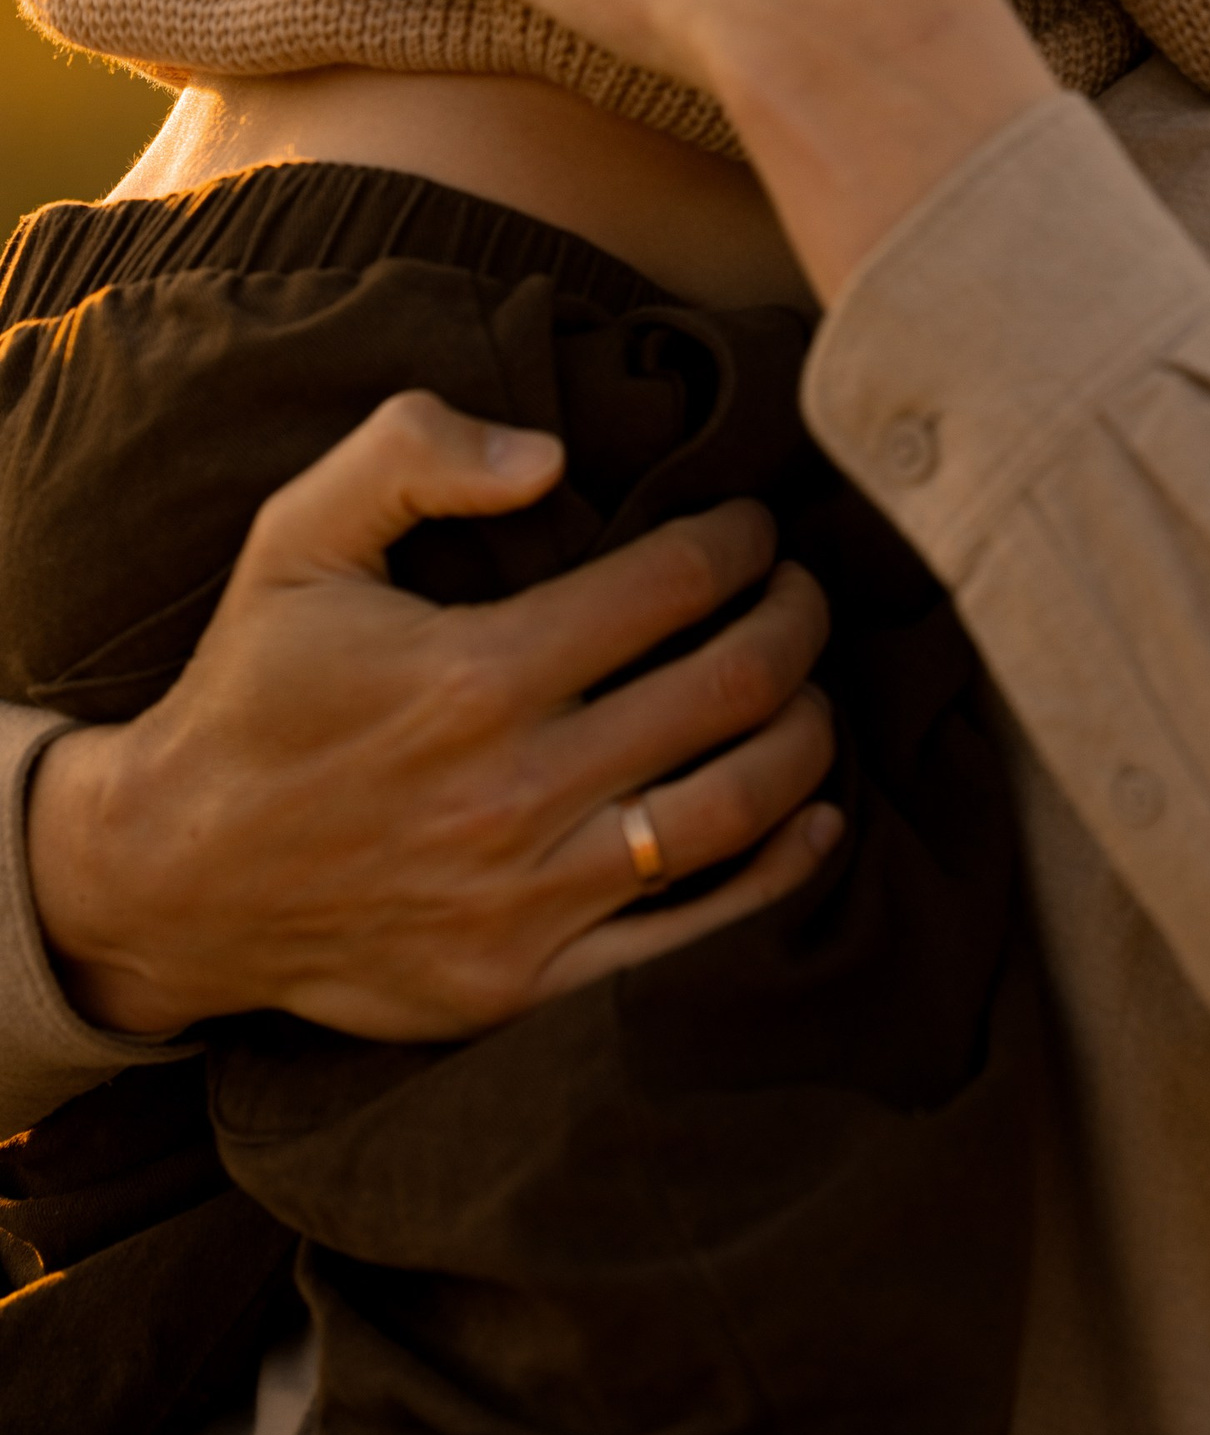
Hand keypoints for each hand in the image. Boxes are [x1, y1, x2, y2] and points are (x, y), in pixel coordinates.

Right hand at [27, 392, 837, 1043]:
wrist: (166, 876)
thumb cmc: (253, 690)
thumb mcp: (297, 538)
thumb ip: (412, 452)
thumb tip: (550, 455)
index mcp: (475, 673)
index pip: (678, 582)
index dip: (743, 540)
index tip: (755, 527)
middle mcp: (513, 790)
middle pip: (732, 686)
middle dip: (796, 619)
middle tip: (803, 590)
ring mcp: (526, 899)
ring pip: (739, 806)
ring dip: (808, 732)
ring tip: (809, 685)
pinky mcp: (525, 982)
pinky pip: (697, 932)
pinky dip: (782, 870)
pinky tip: (817, 816)